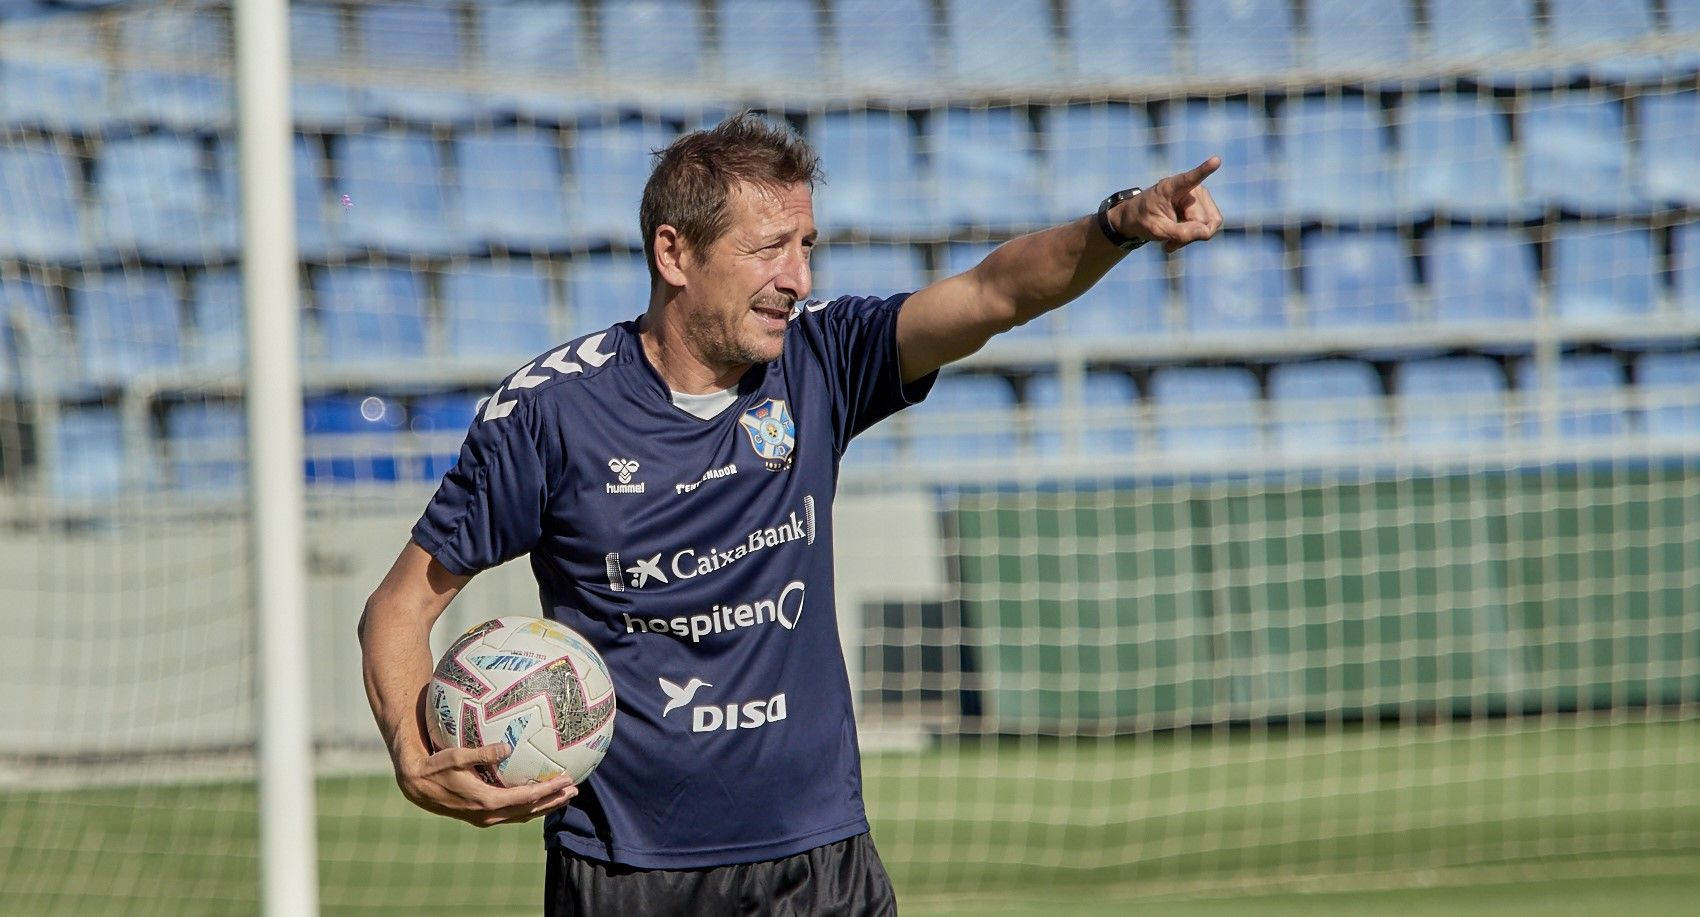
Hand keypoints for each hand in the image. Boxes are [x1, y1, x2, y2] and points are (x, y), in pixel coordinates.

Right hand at [396, 743, 577, 827]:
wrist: (417, 786)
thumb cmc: (436, 766)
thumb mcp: (457, 756)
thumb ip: (483, 753)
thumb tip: (508, 746)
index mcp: (486, 801)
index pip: (526, 798)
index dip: (548, 791)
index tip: (567, 782)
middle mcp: (489, 814)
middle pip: (529, 811)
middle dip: (553, 802)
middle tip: (574, 791)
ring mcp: (485, 818)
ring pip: (522, 815)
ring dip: (544, 807)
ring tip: (563, 796)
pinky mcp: (481, 815)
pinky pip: (512, 813)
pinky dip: (529, 807)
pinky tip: (537, 796)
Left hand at [1112, 156, 1225, 253]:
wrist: (1138, 218)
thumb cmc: (1143, 219)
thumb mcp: (1156, 230)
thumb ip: (1180, 232)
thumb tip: (1207, 233)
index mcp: (1171, 187)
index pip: (1190, 178)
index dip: (1204, 170)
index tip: (1216, 160)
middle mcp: (1192, 188)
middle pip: (1203, 220)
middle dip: (1189, 234)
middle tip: (1169, 240)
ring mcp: (1201, 196)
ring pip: (1209, 225)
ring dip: (1192, 236)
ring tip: (1172, 237)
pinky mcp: (1205, 205)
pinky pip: (1209, 226)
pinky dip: (1195, 235)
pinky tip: (1178, 237)